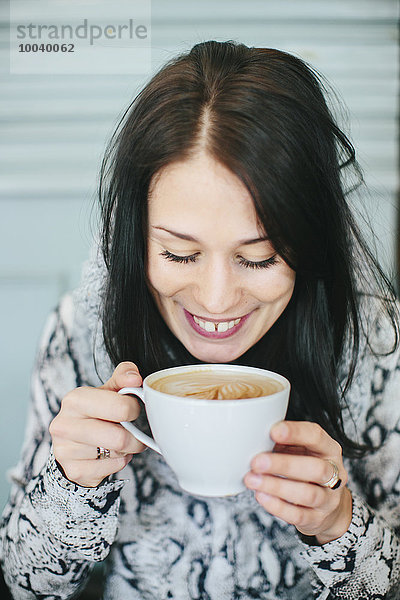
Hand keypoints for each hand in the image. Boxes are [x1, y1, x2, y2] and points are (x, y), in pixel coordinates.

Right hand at [49, 361, 145, 487]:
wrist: (74, 444)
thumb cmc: (95, 413)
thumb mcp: (108, 391)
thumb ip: (123, 377)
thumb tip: (134, 377)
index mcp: (75, 399)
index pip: (120, 408)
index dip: (134, 410)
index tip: (133, 411)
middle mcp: (64, 424)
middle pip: (119, 438)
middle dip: (135, 438)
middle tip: (136, 433)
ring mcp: (65, 450)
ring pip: (116, 454)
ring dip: (127, 450)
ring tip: (120, 442)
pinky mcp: (73, 470)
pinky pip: (111, 469)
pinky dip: (119, 462)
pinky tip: (111, 455)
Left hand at [244, 421, 351, 544]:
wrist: (328, 506)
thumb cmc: (307, 469)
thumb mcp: (301, 450)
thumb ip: (284, 442)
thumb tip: (257, 437)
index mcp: (329, 449)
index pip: (317, 437)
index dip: (295, 433)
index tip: (273, 431)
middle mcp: (334, 474)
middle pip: (316, 468)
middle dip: (284, 464)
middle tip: (257, 462)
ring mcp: (328, 499)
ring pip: (307, 494)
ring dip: (276, 486)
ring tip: (252, 480)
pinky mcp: (317, 519)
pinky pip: (298, 515)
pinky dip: (277, 506)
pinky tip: (261, 496)